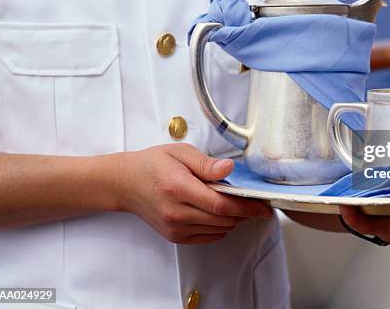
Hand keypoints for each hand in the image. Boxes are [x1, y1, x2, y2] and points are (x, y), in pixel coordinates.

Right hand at [116, 144, 272, 243]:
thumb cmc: (153, 164)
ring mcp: (175, 228)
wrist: (125, 184)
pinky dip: (221, 227)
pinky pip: (208, 237)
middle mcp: (176, 212)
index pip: (220, 204)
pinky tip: (223, 213)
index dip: (246, 207)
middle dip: (245, 213)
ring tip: (241, 205)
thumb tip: (229, 168)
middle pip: (222, 219)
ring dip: (235, 220)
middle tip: (259, 204)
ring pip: (218, 230)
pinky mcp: (175, 236)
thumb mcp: (180, 153)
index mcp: (178, 188)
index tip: (263, 206)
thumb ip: (206, 163)